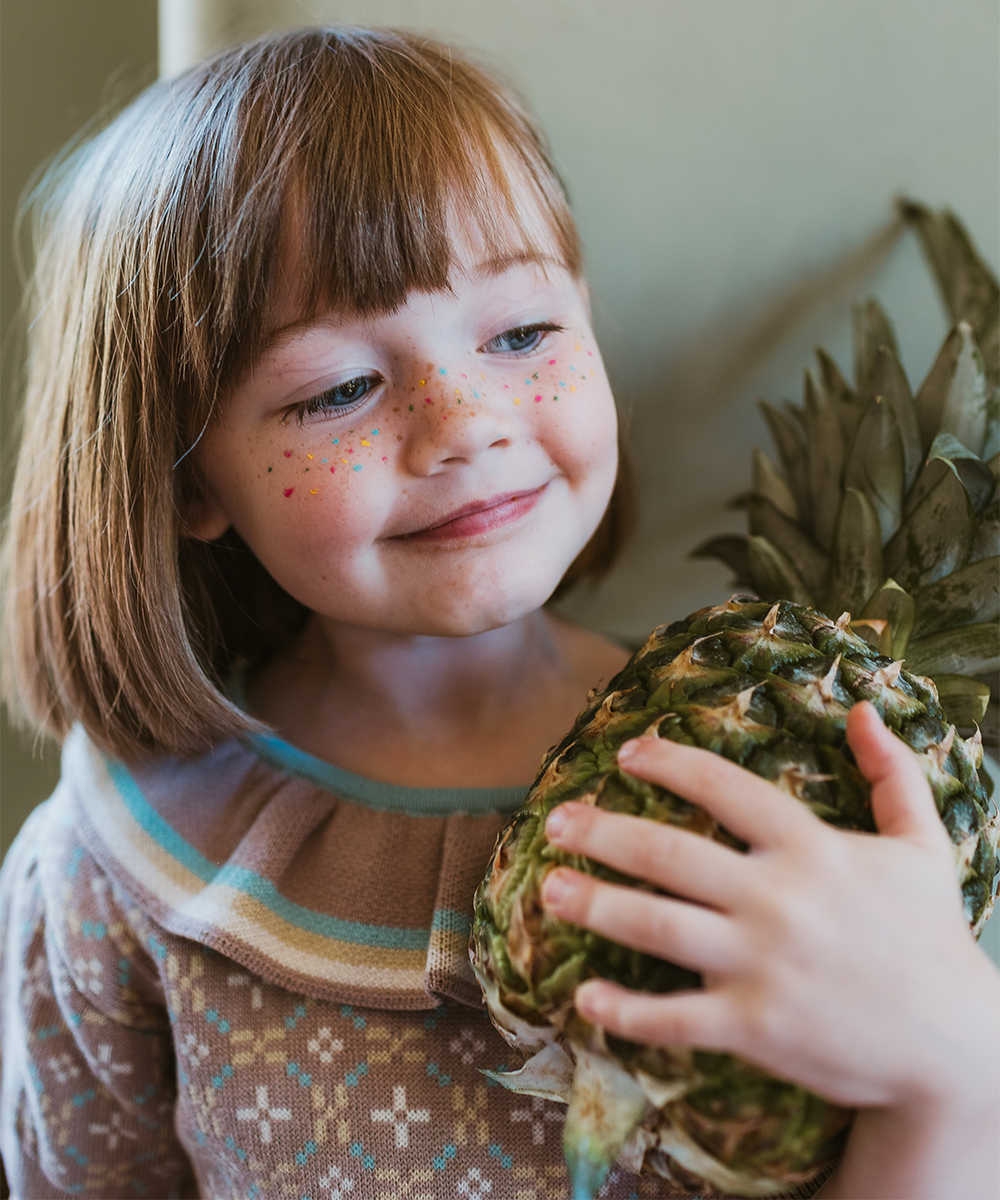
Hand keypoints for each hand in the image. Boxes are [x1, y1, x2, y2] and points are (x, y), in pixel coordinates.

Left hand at [539, 703, 998, 1195]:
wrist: (955, 1048)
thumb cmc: (933, 938)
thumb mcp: (924, 844)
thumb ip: (893, 772)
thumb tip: (865, 709)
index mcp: (812, 848)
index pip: (724, 787)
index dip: (669, 762)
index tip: (626, 753)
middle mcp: (778, 899)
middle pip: (667, 853)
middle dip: (602, 833)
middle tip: (555, 821)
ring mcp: (762, 965)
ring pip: (656, 927)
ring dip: (594, 905)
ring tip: (549, 889)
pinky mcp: (755, 1027)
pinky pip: (674, 1018)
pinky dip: (624, 1011)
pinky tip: (585, 998)